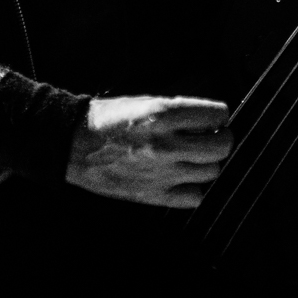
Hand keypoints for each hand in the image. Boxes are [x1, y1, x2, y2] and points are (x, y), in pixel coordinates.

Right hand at [64, 95, 231, 207]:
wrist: (75, 144)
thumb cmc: (108, 119)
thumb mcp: (145, 101)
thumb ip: (180, 110)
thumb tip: (211, 118)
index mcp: (163, 114)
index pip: (217, 115)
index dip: (219, 114)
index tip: (216, 116)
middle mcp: (166, 144)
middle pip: (222, 146)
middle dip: (223, 138)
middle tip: (214, 135)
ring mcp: (162, 173)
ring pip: (212, 171)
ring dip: (208, 161)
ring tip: (195, 154)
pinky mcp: (154, 195)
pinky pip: (195, 196)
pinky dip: (195, 186)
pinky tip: (183, 175)